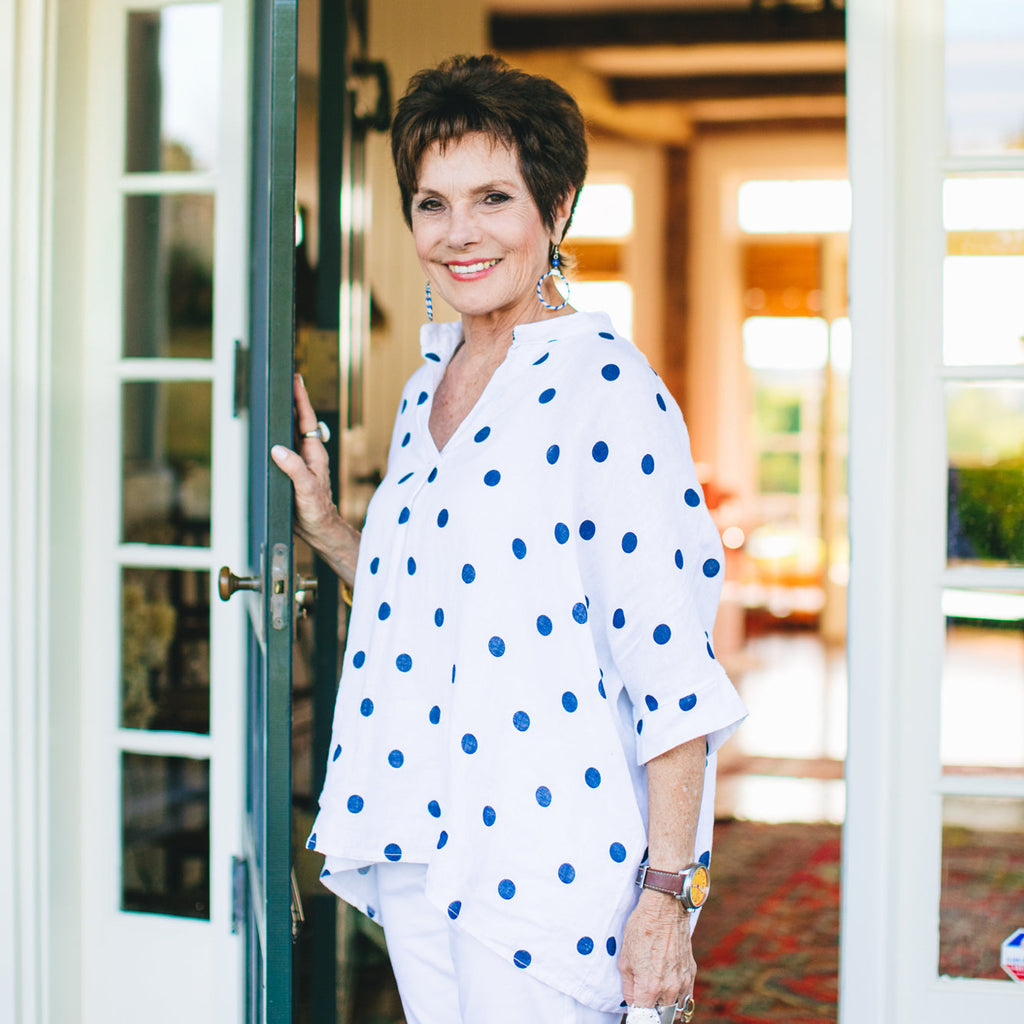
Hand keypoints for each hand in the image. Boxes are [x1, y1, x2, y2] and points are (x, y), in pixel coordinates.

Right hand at [270, 375, 344, 557]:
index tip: (297, 380)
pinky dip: (278, 434)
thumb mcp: (306, 489)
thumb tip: (278, 449)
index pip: (307, 420)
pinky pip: (284, 447)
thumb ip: (294, 469)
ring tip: (279, 396)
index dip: (301, 399)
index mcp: (314, 454)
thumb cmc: (316, 510)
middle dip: (294, 400)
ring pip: (292, 433)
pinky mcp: (293, 471)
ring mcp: (301, 462)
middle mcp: (308, 454)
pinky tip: (271, 429)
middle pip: (299, 421)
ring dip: (287, 414)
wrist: (318, 529)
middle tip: (287, 379)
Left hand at [618, 889, 695, 1012]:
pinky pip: (686, 995)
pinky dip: (677, 996)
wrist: (664, 909)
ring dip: (665, 1006)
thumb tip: (632, 1002)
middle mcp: (669, 988)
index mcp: (649, 987)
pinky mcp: (691, 972)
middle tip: (643, 1001)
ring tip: (655, 994)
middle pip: (662, 1016)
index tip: (635, 1014)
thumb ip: (628, 987)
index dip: (637, 1016)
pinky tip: (668, 987)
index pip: (644, 1018)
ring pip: (676, 1008)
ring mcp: (682, 981)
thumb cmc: (642, 929)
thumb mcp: (625, 959)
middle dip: (652, 1012)